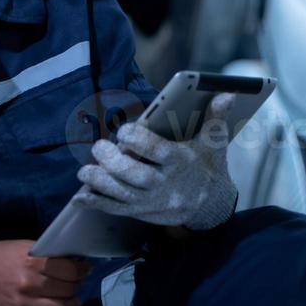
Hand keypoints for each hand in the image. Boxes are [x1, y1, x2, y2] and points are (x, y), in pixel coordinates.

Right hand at [0, 240, 90, 305]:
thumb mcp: (18, 246)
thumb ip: (44, 254)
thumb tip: (70, 261)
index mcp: (30, 262)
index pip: (69, 270)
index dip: (81, 270)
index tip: (83, 269)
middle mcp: (28, 285)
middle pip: (67, 290)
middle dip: (76, 286)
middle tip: (77, 283)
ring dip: (71, 305)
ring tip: (72, 301)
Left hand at [72, 93, 238, 229]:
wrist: (211, 205)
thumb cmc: (208, 166)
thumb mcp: (214, 142)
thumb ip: (216, 117)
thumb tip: (226, 93)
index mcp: (182, 162)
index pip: (160, 152)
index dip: (141, 141)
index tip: (124, 130)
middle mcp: (167, 184)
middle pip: (138, 176)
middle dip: (115, 163)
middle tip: (98, 147)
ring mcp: (154, 202)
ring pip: (124, 195)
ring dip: (102, 184)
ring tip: (85, 171)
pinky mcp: (144, 213)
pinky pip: (118, 210)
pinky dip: (97, 204)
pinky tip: (79, 197)